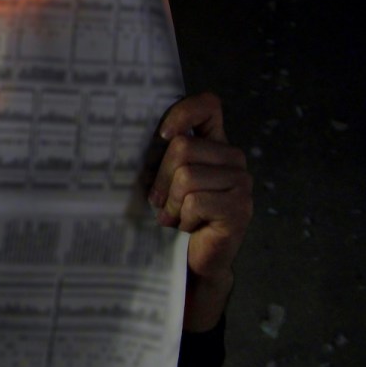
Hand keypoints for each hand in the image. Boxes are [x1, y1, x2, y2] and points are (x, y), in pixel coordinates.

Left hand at [148, 92, 252, 331]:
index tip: (162, 135)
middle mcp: (233, 158)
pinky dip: (182, 217)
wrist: (192, 261)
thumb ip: (162, 155)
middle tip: (160, 202)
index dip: (183, 113)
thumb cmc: (174, 216)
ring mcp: (242, 183)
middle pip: (183, 147)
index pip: (208, 105)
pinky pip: (195, 201)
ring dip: (171, 203)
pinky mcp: (240, 208)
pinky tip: (188, 228)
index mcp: (215, 144)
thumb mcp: (164, 180)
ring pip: (186, 176)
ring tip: (175, 217)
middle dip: (161, 178)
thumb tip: (123, 134)